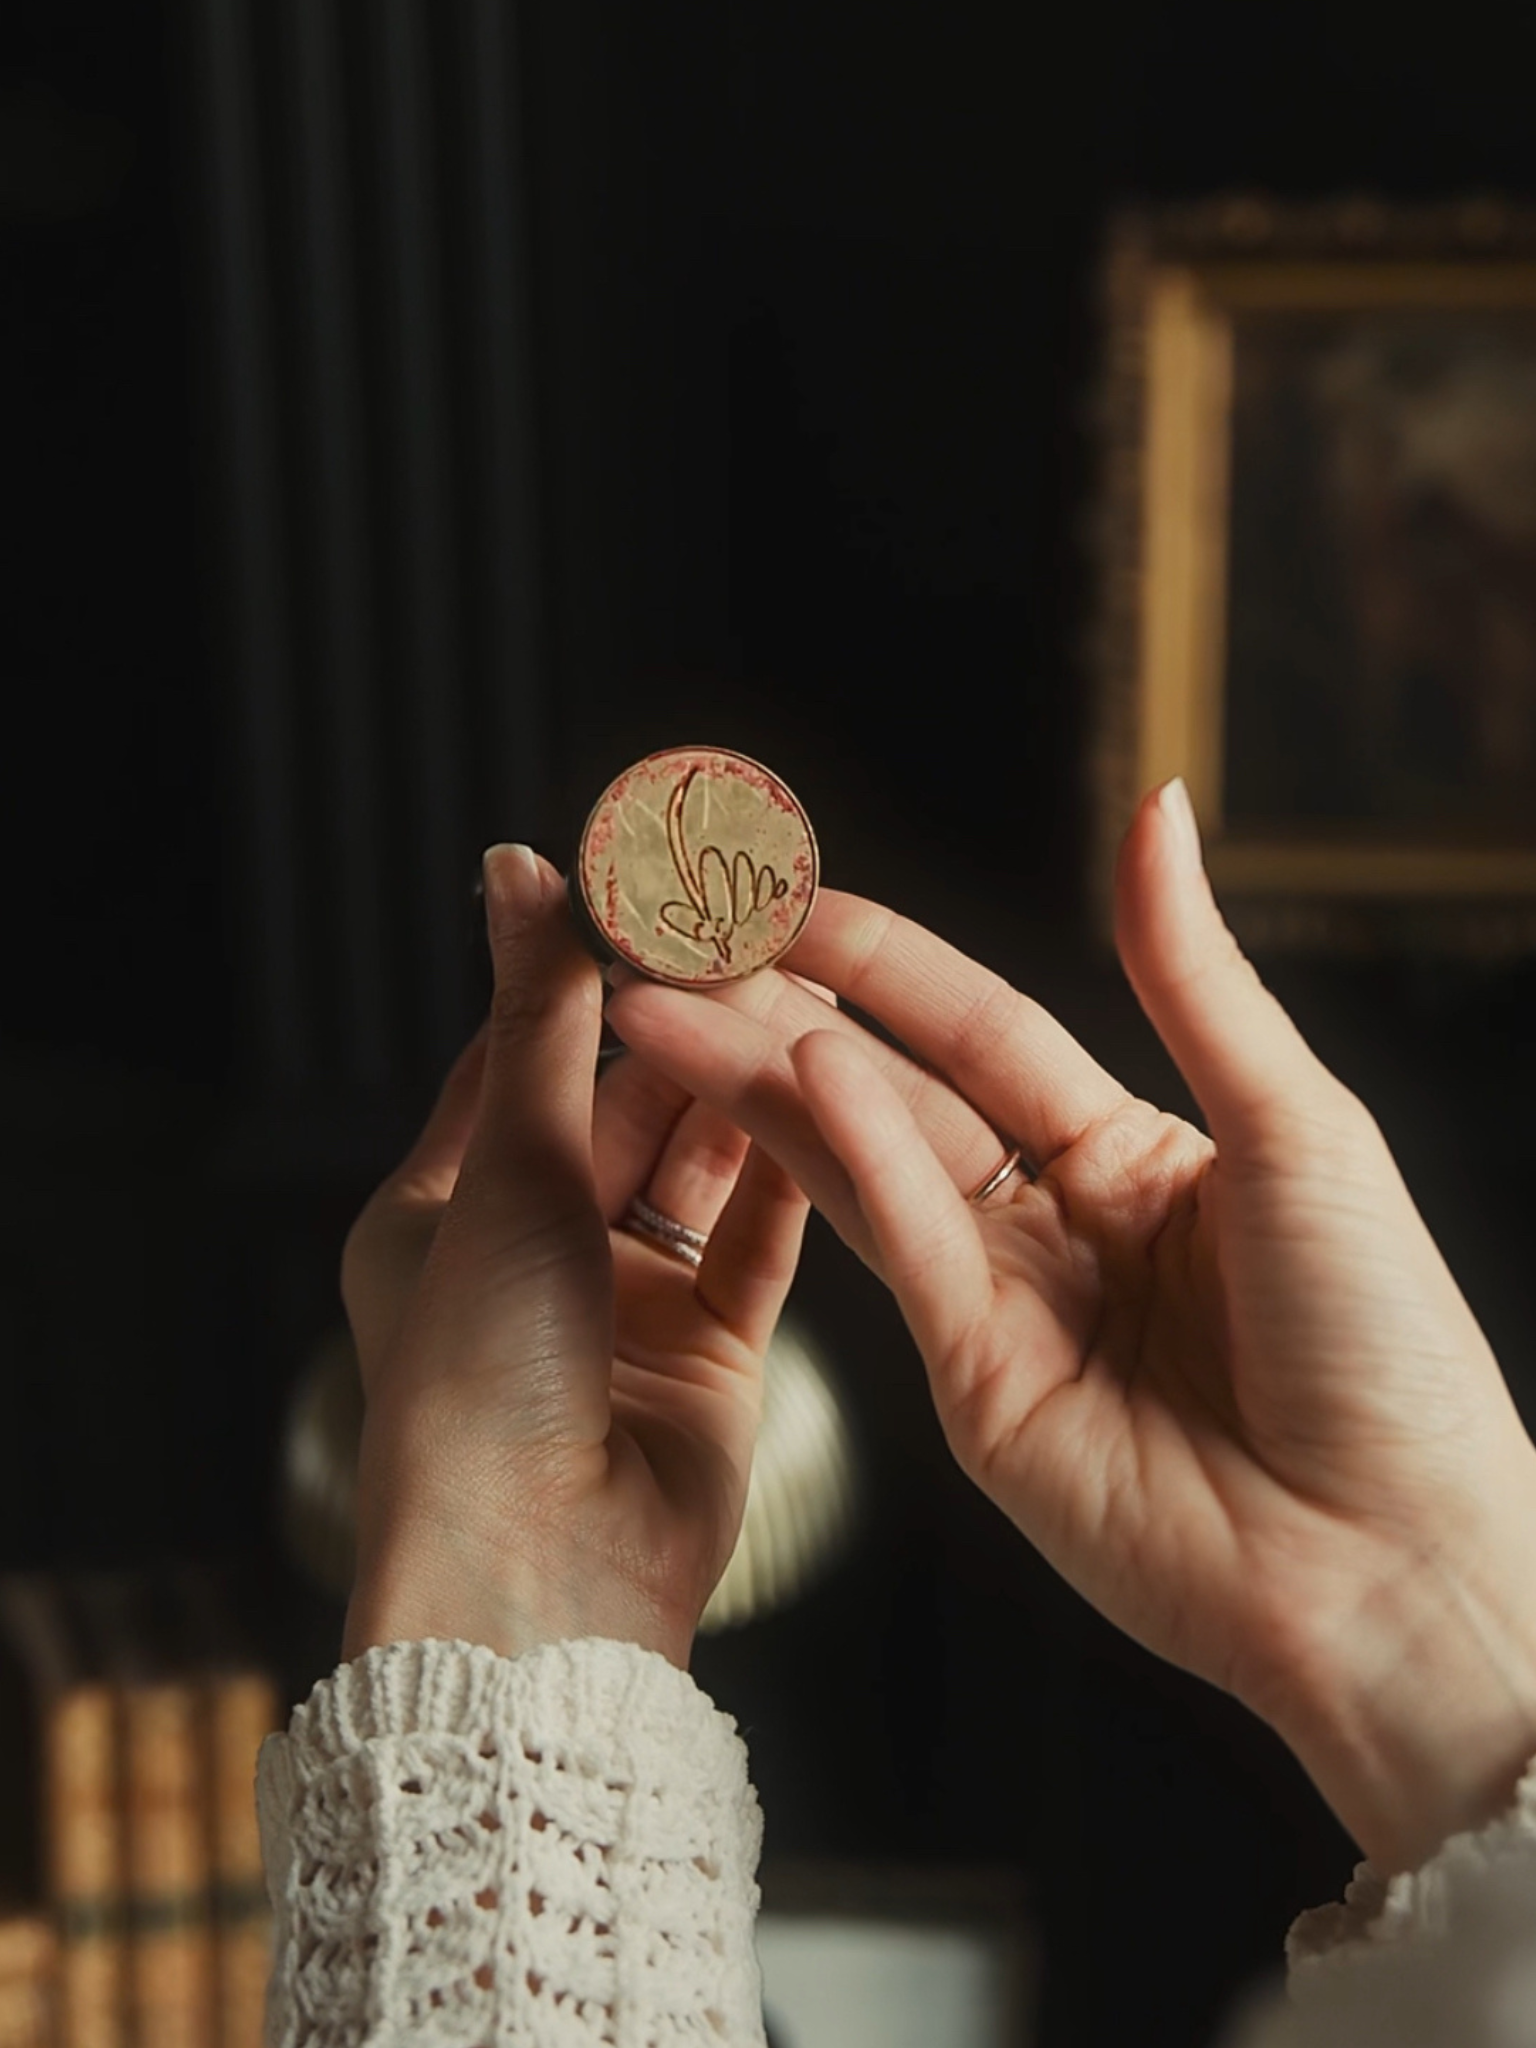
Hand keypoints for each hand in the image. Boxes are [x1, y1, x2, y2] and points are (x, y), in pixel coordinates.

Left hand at [339, 844, 807, 1668]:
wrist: (542, 1575)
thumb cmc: (475, 1381)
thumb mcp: (504, 1172)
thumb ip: (534, 1020)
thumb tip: (515, 865)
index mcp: (444, 1208)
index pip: (520, 1054)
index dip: (585, 972)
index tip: (649, 891)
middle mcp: (537, 1252)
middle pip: (626, 1107)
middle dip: (689, 1027)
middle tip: (758, 936)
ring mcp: (628, 1305)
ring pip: (703, 1169)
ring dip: (749, 1094)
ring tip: (810, 999)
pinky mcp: (713, 1355)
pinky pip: (761, 1244)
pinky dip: (795, 1180)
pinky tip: (834, 1102)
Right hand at [607, 780, 1535, 1869]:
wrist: (1393, 1564)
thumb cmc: (1388, 1345)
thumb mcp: (1299, 1127)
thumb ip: (1195, 974)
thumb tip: (1157, 806)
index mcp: (1138, 1155)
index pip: (984, 1028)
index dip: (885, 960)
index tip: (787, 895)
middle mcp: (1059, 1225)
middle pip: (900, 1092)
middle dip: (785, 1015)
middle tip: (678, 943)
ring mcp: (1007, 1310)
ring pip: (868, 1166)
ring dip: (770, 1081)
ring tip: (668, 1005)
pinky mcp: (976, 1392)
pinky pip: (908, 1251)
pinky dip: (855, 1162)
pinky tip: (803, 1076)